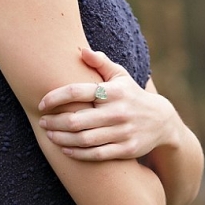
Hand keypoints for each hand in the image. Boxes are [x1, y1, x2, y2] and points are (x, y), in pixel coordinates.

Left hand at [37, 47, 179, 160]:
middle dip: (54, 122)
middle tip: (42, 122)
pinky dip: (77, 153)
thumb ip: (100, 63)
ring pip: (83, 139)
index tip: (42, 104)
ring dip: (61, 138)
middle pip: (76, 120)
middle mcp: (118, 111)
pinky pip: (96, 154)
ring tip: (49, 135)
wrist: (162, 121)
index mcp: (113, 91)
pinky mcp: (126, 149)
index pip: (76, 92)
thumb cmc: (132, 95)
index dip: (54, 98)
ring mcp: (123, 132)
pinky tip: (65, 148)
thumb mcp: (120, 76)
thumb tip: (80, 50)